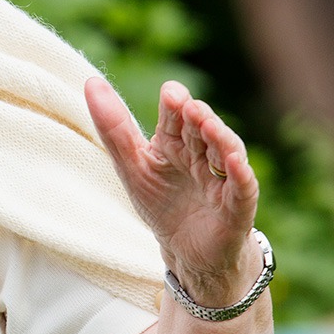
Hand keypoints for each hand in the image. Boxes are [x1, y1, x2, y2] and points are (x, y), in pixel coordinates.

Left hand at [86, 77, 261, 305]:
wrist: (186, 253)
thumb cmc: (163, 203)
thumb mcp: (132, 166)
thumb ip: (114, 128)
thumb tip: (91, 81)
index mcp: (176, 142)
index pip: (176, 117)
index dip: (174, 104)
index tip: (169, 94)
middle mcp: (203, 154)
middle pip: (202, 130)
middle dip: (197, 117)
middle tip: (188, 106)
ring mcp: (222, 179)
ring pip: (226, 151)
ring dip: (219, 137)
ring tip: (207, 123)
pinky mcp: (237, 207)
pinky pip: (242, 187)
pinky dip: (240, 174)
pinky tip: (235, 161)